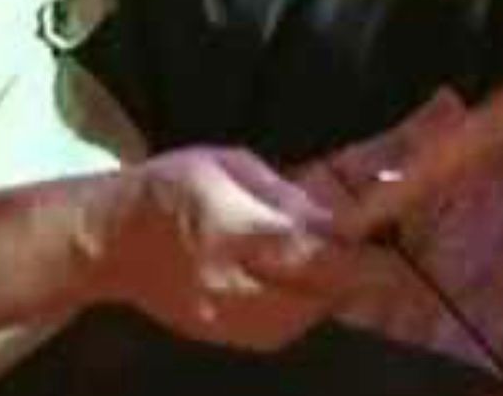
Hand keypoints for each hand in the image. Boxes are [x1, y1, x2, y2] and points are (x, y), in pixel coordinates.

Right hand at [93, 148, 367, 349]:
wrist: (107, 243)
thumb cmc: (168, 187)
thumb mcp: (227, 165)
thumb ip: (284, 195)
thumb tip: (337, 220)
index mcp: (228, 227)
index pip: (305, 253)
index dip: (356, 262)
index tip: (394, 261)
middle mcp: (228, 282)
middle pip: (311, 297)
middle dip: (348, 280)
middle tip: (376, 259)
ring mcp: (223, 319)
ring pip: (300, 321)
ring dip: (327, 296)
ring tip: (336, 269)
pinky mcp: (221, 339)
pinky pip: (280, 332)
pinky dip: (302, 311)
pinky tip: (302, 288)